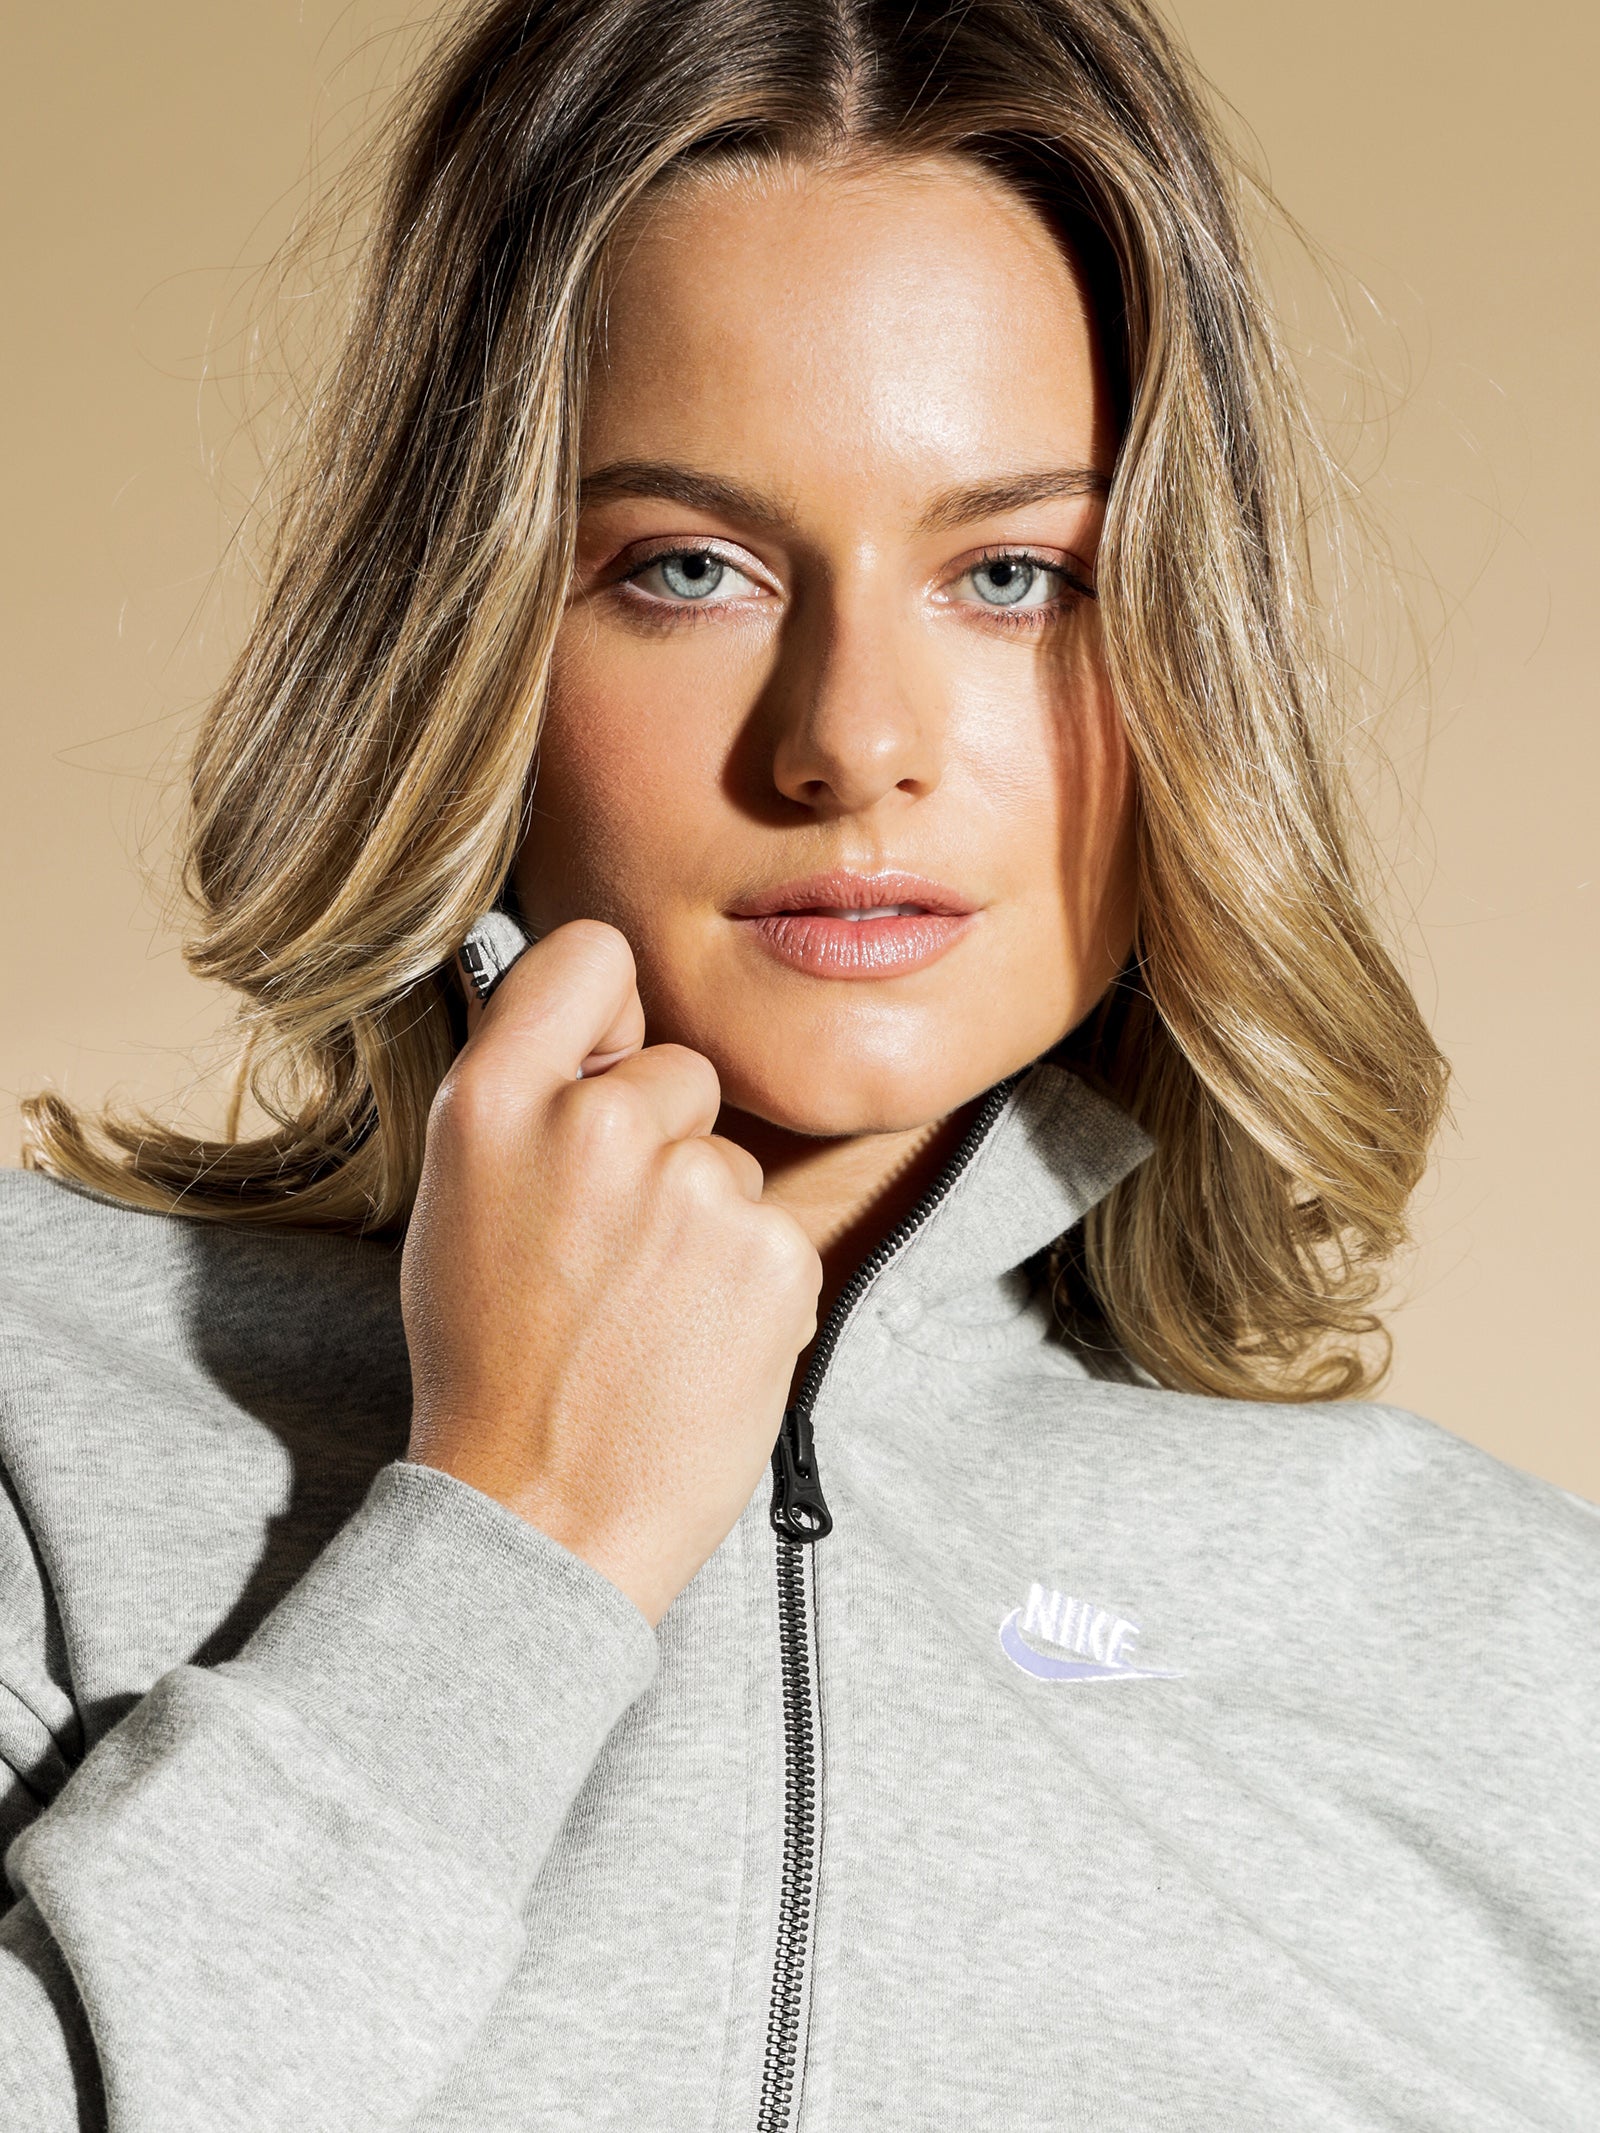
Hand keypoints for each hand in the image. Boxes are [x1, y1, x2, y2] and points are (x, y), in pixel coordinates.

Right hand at [401, 920, 821, 1624]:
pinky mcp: (772, 1253)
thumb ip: (525, 1098)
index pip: (592, 954)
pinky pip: (777, 1230)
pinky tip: (693, 1343)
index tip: (608, 1061)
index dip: (608, 1008)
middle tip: (609, 1247)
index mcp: (494, 1097)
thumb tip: (606, 1025)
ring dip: (707, 1222)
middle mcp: (595, 1121)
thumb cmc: (490, 1364)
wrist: (540, 1515)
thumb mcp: (458, 1201)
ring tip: (645, 1313)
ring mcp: (692, 1187)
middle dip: (664, 1140)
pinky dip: (751, 1285)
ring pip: (732, 1161)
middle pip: (681, 1069)